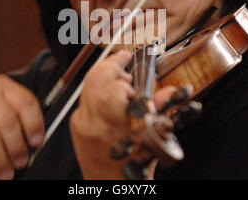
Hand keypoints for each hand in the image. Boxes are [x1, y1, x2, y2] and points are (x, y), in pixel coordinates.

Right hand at [0, 74, 43, 179]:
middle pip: (7, 123)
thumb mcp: (2, 95)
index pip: (25, 103)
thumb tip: (34, 140)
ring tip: (6, 172)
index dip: (34, 125)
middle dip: (17, 148)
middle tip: (22, 162)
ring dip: (0, 160)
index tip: (37, 142)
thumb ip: (18, 112)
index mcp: (4, 86)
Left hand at [69, 50, 175, 178]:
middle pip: (95, 77)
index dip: (126, 72)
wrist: (109, 188)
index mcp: (116, 126)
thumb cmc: (132, 169)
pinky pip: (84, 98)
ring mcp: (81, 123)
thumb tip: (172, 91)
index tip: (133, 61)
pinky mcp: (74, 124)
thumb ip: (160, 112)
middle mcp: (94, 122)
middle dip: (111, 63)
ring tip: (121, 79)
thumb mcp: (154, 141)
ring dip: (104, 75)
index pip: (115, 87)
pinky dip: (97, 90)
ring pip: (87, 84)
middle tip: (124, 60)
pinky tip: (110, 96)